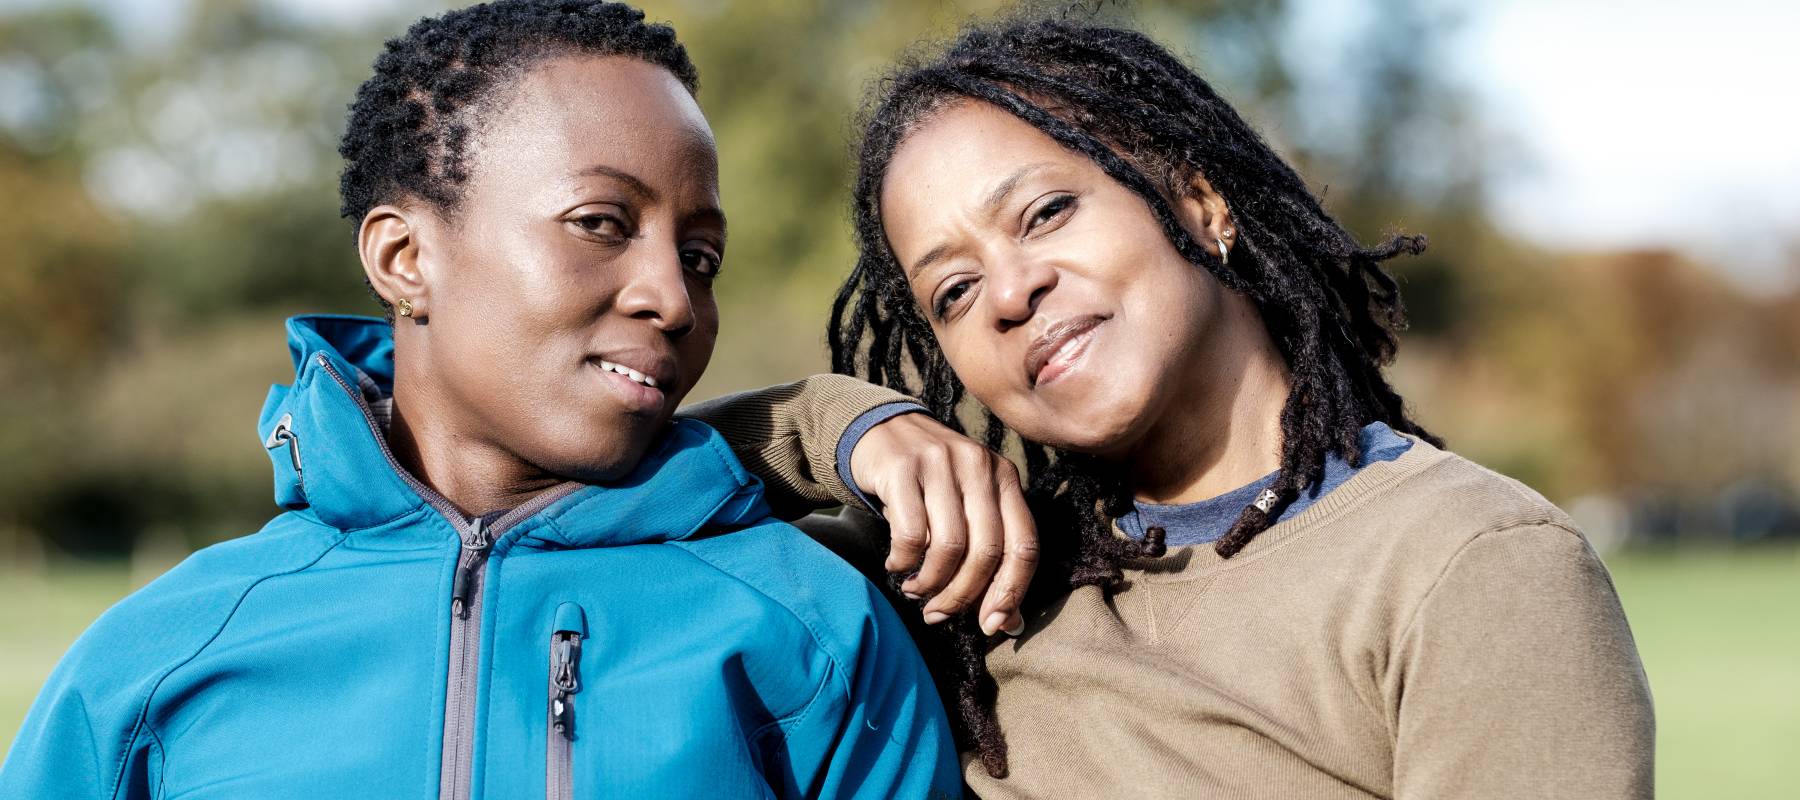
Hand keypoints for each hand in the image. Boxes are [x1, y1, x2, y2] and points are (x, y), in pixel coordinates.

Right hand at [849, 412, 1036, 636]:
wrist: (881, 429)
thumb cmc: (931, 483)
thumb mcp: (967, 508)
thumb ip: (990, 558)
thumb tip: (1008, 623)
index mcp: (1006, 477)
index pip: (1024, 545)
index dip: (1011, 592)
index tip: (991, 624)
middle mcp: (979, 465)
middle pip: (986, 552)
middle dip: (962, 595)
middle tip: (938, 614)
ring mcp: (942, 463)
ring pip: (949, 547)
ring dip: (930, 583)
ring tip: (915, 590)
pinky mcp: (903, 468)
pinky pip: (911, 534)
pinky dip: (904, 562)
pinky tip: (896, 564)